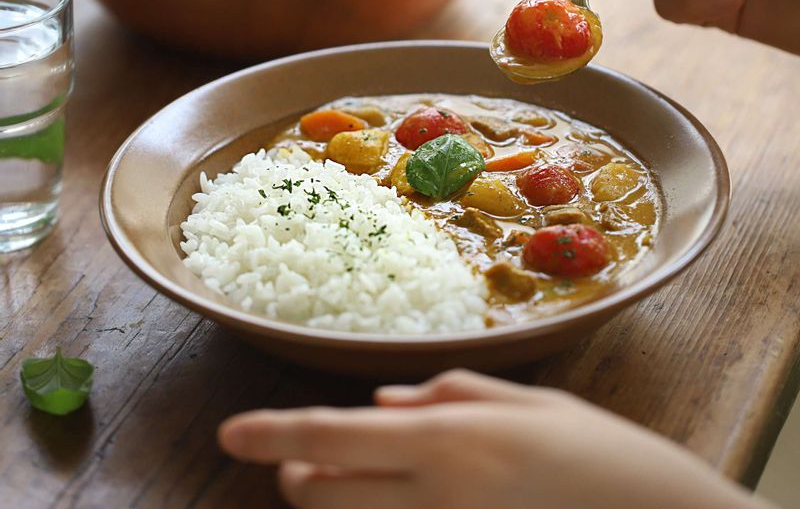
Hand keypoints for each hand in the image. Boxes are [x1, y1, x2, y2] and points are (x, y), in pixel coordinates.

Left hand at [218, 369, 766, 508]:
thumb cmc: (599, 454)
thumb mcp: (529, 404)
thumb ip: (447, 397)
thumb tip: (384, 405)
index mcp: (451, 442)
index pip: (333, 436)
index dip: (274, 433)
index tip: (230, 431)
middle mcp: (435, 499)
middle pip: (322, 494)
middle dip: (298, 474)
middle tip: (307, 456)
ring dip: (333, 501)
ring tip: (354, 476)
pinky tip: (407, 496)